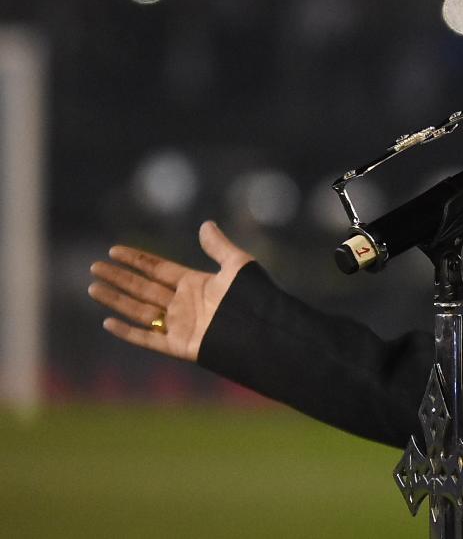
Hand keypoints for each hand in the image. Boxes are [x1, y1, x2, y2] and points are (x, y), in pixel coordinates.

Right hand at [88, 221, 253, 361]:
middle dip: (119, 277)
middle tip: (94, 267)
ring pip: (139, 310)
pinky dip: (128, 332)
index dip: (136, 260)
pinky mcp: (179, 345)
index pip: (158, 269)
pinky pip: (148, 338)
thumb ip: (219, 246)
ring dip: (116, 300)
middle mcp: (183, 303)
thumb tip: (206, 224)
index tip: (113, 250)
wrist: (262, 332)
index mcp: (195, 284)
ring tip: (93, 288)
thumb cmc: (254, 298)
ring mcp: (179, 325)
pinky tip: (107, 323)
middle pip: (143, 287)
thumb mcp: (238, 266)